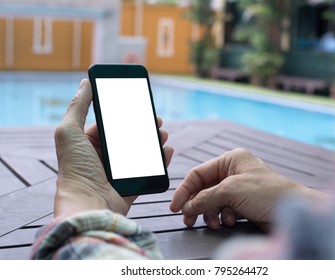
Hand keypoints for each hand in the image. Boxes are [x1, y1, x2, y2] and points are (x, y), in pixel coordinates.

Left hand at [54, 79, 173, 217]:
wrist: (88, 205)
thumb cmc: (75, 169)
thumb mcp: (69, 131)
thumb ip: (78, 106)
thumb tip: (85, 83)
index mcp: (89, 145)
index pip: (110, 125)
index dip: (125, 114)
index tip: (139, 105)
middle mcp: (103, 158)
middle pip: (129, 138)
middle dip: (144, 127)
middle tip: (157, 119)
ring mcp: (119, 173)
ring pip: (141, 153)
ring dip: (154, 141)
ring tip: (163, 133)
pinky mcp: (132, 186)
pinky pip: (150, 171)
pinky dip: (161, 161)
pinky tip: (167, 151)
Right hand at [170, 148, 327, 229]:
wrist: (294, 213)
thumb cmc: (269, 194)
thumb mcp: (232, 191)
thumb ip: (206, 198)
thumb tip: (187, 207)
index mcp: (230, 160)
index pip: (198, 174)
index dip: (185, 190)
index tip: (175, 206)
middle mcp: (233, 172)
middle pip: (204, 189)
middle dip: (197, 205)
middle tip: (188, 219)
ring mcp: (238, 189)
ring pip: (212, 202)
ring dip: (211, 214)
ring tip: (215, 223)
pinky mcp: (243, 204)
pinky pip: (223, 210)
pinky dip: (223, 217)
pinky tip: (230, 221)